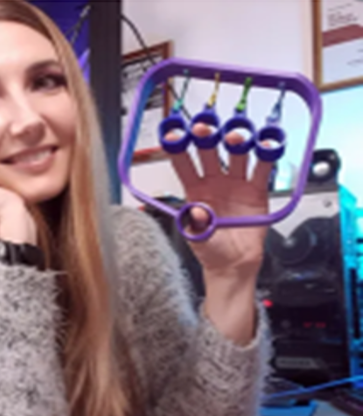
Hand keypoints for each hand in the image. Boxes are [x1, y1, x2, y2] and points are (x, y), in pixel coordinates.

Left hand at [169, 123, 272, 278]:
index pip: (183, 164)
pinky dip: (266, 156)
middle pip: (209, 151)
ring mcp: (235, 183)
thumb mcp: (198, 239)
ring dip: (235, 142)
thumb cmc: (211, 250)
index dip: (177, 149)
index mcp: (194, 190)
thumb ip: (197, 225)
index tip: (173, 135)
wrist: (234, 263)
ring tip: (235, 137)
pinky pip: (262, 169)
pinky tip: (266, 146)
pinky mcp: (256, 189)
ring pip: (235, 154)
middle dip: (206, 136)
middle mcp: (213, 181)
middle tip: (204, 127)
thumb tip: (196, 211)